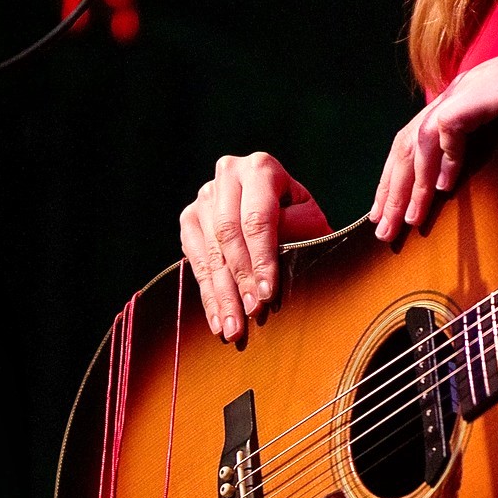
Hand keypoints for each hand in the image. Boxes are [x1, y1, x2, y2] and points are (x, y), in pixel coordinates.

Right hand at [181, 153, 330, 337]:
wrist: (282, 211)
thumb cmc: (302, 220)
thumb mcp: (309, 222)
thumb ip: (293, 233)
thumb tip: (272, 261)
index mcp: (260, 168)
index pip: (257, 220)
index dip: (261, 260)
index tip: (266, 294)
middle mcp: (227, 174)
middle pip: (228, 235)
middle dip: (239, 280)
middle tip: (250, 315)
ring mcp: (204, 196)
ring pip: (210, 251)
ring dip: (221, 294)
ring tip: (233, 328)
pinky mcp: (189, 218)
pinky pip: (195, 260)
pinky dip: (207, 293)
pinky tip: (217, 319)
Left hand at [369, 19, 497, 237]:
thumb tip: (495, 175)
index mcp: (468, 99)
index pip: (417, 141)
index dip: (401, 178)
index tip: (394, 213)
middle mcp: (462, 91)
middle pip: (406, 142)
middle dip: (391, 189)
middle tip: (383, 228)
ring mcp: (475, 87)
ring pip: (418, 138)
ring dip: (410, 183)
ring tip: (406, 219)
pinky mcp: (492, 90)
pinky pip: (449, 124)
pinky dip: (440, 156)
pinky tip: (441, 185)